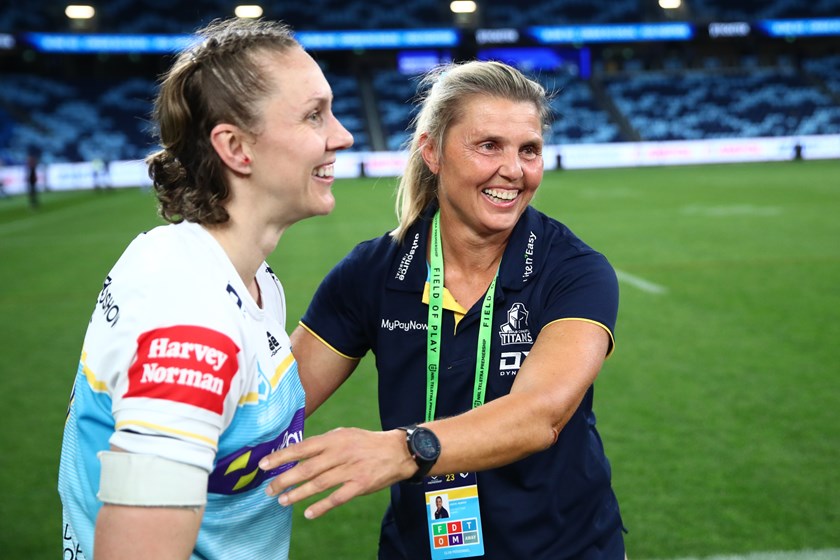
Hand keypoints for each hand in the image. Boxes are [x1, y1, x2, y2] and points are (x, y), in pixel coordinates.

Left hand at [259, 427, 415, 518]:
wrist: (397, 451)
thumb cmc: (366, 443)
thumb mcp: (345, 434)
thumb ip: (323, 443)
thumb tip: (298, 451)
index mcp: (334, 439)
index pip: (302, 448)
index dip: (282, 456)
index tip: (264, 464)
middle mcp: (340, 453)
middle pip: (307, 468)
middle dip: (284, 479)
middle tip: (268, 489)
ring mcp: (350, 470)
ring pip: (318, 484)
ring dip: (298, 494)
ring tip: (282, 501)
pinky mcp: (360, 485)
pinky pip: (337, 498)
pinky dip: (322, 506)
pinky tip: (309, 513)